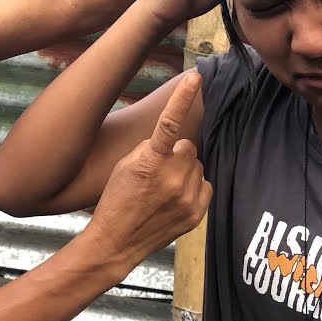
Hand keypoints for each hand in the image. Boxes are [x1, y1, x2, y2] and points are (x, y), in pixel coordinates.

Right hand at [88, 73, 211, 265]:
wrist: (117, 242)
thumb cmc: (116, 200)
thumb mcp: (124, 166)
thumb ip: (150, 149)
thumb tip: (173, 142)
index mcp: (150, 162)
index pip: (169, 123)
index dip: (182, 98)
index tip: (195, 77)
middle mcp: (172, 179)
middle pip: (188, 147)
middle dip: (176, 153)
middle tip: (157, 170)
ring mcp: (187, 198)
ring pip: (197, 165)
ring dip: (184, 171)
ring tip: (163, 188)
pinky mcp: (196, 213)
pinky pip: (205, 184)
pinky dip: (193, 187)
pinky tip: (173, 199)